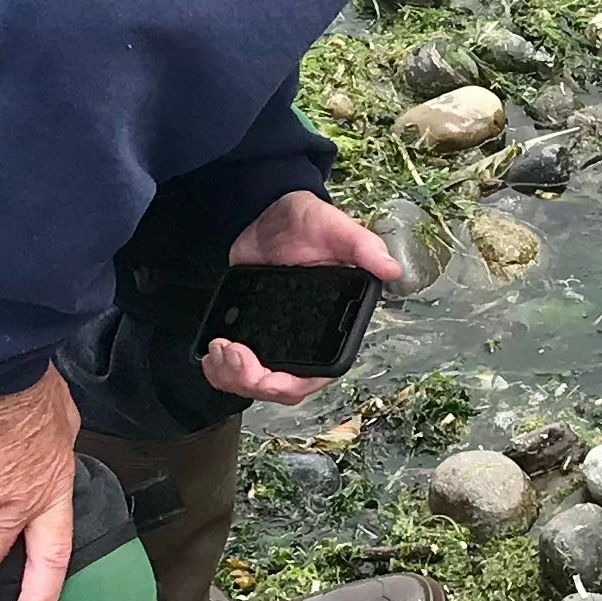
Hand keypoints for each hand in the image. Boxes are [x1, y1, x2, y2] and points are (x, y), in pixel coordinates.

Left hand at [208, 190, 405, 405]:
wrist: (268, 212)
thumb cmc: (308, 222)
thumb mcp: (336, 229)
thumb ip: (362, 247)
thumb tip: (390, 268)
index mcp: (334, 327)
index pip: (315, 376)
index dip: (285, 384)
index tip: (260, 371)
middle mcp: (307, 341)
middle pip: (280, 388)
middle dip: (251, 382)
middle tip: (230, 353)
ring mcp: (278, 341)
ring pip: (255, 385)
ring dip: (231, 378)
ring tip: (217, 350)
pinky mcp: (253, 335)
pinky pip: (236, 371)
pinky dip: (220, 371)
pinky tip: (211, 355)